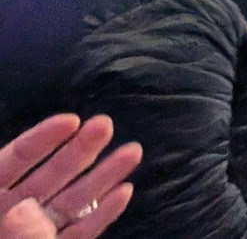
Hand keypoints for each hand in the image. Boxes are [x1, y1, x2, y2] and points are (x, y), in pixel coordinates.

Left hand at [0, 114, 140, 238]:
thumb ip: (19, 234)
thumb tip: (28, 210)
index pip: (13, 161)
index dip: (41, 139)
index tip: (72, 120)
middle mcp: (11, 216)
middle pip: (48, 176)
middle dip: (80, 150)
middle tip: (106, 125)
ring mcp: (35, 233)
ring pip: (71, 201)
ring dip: (104, 176)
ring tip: (133, 152)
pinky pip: (79, 230)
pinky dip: (102, 213)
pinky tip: (124, 192)